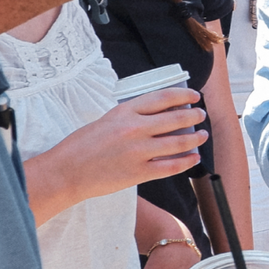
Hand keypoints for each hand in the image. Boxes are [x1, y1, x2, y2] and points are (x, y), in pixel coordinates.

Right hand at [44, 87, 206, 198]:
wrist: (66, 171)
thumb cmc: (82, 145)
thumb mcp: (106, 120)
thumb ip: (130, 116)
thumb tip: (158, 114)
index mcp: (125, 112)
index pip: (162, 97)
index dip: (183, 94)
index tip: (194, 95)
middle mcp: (134, 129)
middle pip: (175, 118)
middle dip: (193, 115)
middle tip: (201, 114)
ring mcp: (138, 152)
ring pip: (178, 142)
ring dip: (195, 138)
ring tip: (202, 135)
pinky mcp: (139, 173)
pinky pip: (171, 166)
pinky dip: (187, 161)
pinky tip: (194, 158)